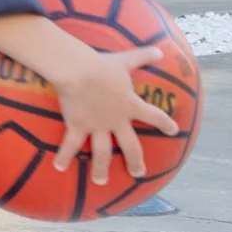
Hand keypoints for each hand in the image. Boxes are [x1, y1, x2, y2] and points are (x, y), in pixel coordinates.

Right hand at [45, 45, 178, 185]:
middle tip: (138, 174)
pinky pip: (70, 144)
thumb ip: (142, 56)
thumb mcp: (125, 60)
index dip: (165, 123)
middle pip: (130, 146)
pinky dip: (64, 156)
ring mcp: (97, 126)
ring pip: (102, 153)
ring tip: (101, 182)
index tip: (173, 130)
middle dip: (135, 161)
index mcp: (131, 106)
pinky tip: (58, 167)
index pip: (154, 116)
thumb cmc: (102, 65)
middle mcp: (117, 121)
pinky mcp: (78, 126)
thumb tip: (159, 49)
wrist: (80, 72)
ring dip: (101, 169)